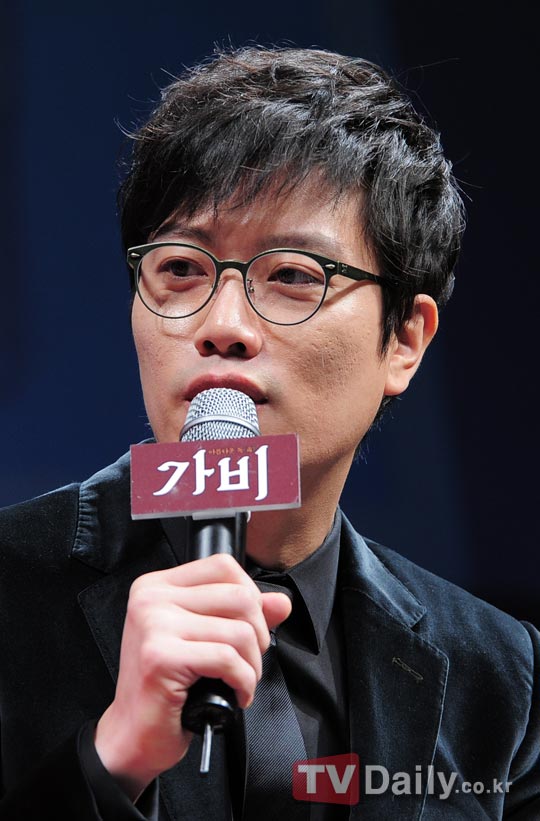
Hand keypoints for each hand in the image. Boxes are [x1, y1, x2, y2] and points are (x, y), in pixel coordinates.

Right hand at [94, 553, 290, 800]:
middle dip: (259, 634)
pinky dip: (243, 682)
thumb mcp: (205, 639)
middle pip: (238, 596)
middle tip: (248, 661)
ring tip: (240, 681)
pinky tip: (235, 695)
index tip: (248, 626)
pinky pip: (227, 659)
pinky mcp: (161, 656)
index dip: (250, 596)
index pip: (222, 565)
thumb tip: (281, 602)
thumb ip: (242, 614)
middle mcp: (151, 598)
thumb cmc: (167, 688)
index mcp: (157, 585)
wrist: (134, 734)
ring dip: (253, 665)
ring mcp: (154, 625)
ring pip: (239, 630)